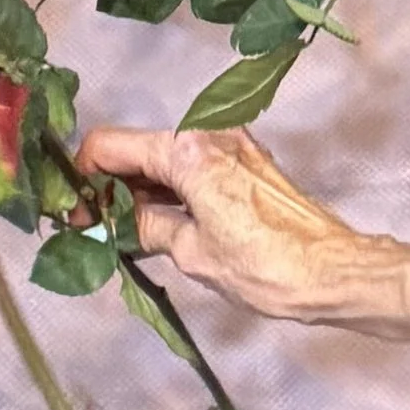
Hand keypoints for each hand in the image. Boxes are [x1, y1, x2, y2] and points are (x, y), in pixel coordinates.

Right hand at [76, 120, 409, 335]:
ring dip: (138, 193)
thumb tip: (113, 222)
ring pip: (164, 162)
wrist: (336, 274)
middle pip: (137, 151)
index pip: (110, 145)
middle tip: (90, 229)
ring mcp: (232, 147)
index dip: (83, 177)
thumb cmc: (269, 266)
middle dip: (108, 186)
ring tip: (119, 235)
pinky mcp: (247, 166)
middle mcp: (209, 135)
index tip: (73, 211)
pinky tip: (156, 227)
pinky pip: (191, 171)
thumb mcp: (192, 252)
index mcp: (189, 150)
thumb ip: (145, 227)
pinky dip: (169, 194)